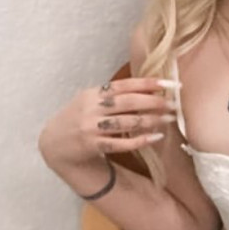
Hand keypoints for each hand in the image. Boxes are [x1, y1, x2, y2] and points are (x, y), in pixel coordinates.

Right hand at [38, 77, 179, 169]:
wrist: (54, 144)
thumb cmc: (78, 120)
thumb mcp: (89, 102)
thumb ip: (111, 96)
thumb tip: (146, 90)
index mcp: (93, 94)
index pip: (124, 85)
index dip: (147, 83)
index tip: (169, 84)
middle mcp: (92, 108)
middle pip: (128, 102)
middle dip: (153, 101)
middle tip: (173, 104)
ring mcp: (91, 127)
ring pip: (127, 122)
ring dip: (151, 120)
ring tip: (168, 119)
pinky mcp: (93, 145)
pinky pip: (121, 143)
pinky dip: (140, 140)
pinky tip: (155, 137)